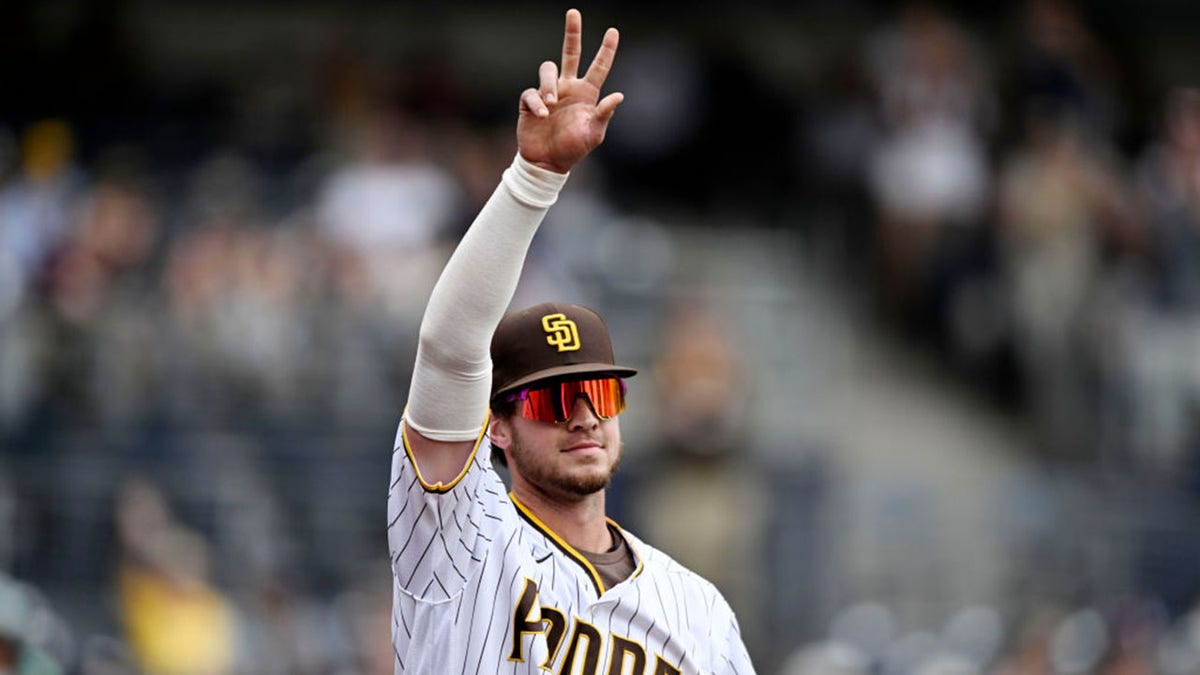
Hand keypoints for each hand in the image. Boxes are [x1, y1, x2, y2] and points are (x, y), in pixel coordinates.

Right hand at [517, 9, 622, 173]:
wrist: (548, 163)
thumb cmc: (573, 149)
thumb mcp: (594, 134)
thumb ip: (604, 114)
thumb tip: (619, 94)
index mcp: (586, 94)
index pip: (598, 67)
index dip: (606, 50)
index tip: (613, 32)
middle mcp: (568, 88)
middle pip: (570, 53)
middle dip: (572, 33)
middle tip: (573, 12)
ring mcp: (549, 93)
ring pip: (547, 70)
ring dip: (549, 84)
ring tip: (552, 104)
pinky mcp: (530, 102)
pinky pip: (531, 93)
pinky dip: (537, 102)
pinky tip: (543, 115)